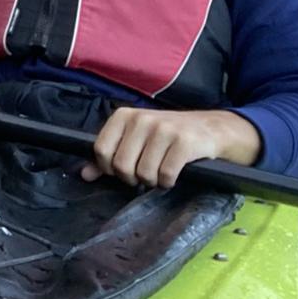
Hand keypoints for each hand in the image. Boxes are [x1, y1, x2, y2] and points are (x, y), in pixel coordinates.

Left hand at [80, 107, 261, 187]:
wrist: (212, 129)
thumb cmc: (168, 136)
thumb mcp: (136, 139)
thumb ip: (109, 155)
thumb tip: (85, 174)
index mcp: (125, 116)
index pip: (101, 150)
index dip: (110, 168)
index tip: (123, 171)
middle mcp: (142, 119)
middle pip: (121, 165)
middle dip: (132, 178)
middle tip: (145, 174)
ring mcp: (164, 129)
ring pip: (143, 173)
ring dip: (153, 181)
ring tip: (160, 172)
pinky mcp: (184, 142)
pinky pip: (166, 175)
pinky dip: (168, 182)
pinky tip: (174, 174)